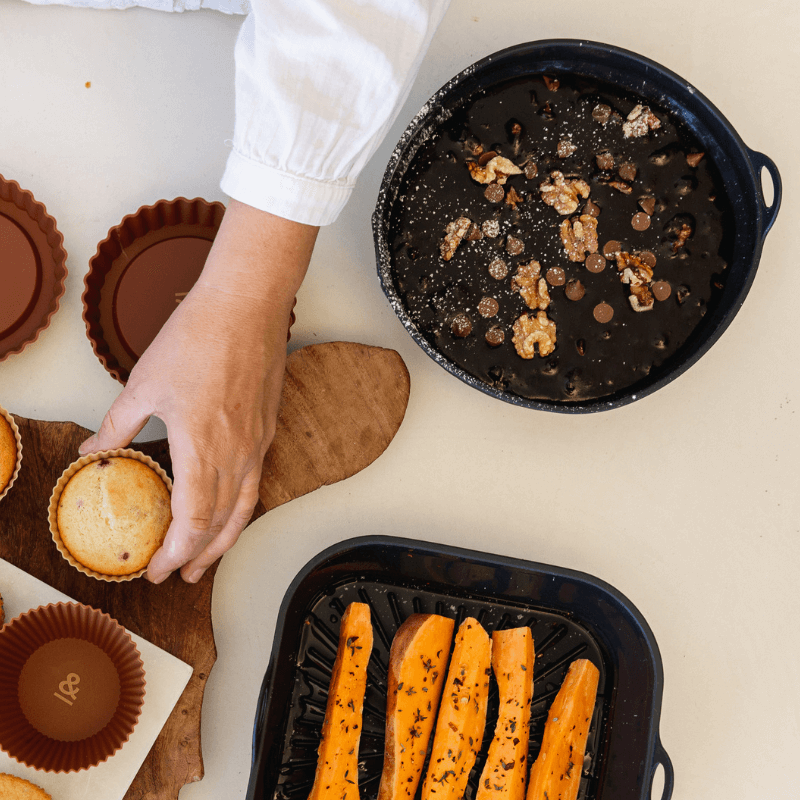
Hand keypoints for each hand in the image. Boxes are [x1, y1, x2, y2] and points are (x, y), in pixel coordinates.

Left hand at [79, 201, 317, 582]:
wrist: (247, 306)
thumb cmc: (199, 338)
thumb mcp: (144, 383)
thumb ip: (118, 425)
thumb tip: (91, 451)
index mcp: (202, 447)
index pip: (192, 521)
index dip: (174, 553)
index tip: (155, 570)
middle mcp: (236, 454)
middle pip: (221, 524)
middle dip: (198, 557)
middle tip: (179, 576)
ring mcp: (257, 443)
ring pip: (244, 508)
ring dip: (224, 540)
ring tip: (207, 559)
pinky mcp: (267, 428)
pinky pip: (256, 482)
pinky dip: (240, 507)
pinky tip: (229, 507)